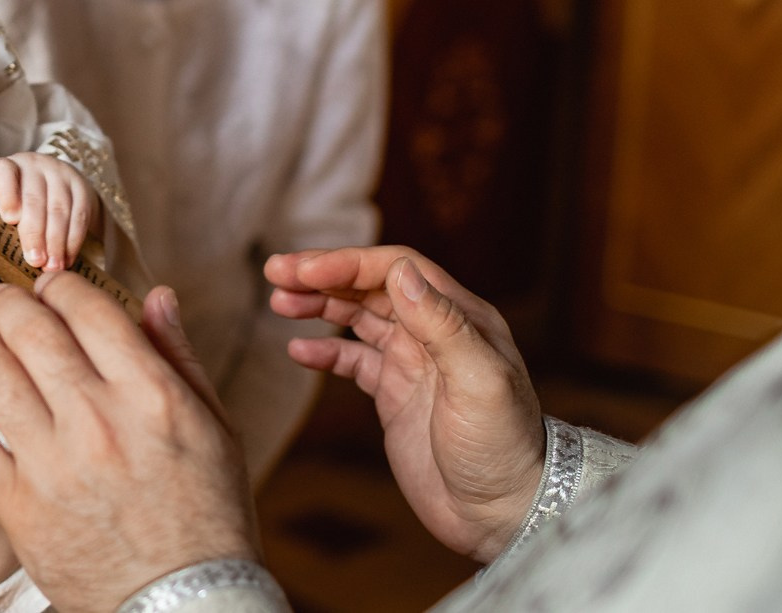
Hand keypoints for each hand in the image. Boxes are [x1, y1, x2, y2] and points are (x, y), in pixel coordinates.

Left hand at [0, 150, 92, 271]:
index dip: (6, 195)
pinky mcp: (80, 187)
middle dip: (34, 233)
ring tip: (51, 266)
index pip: (3, 173)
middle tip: (34, 260)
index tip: (9, 219)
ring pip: (59, 209)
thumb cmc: (16, 205)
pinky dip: (73, 241)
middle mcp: (33, 164)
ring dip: (55, 242)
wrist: (53, 185)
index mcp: (6, 167)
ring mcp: (59, 173)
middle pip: (34, 199)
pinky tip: (67, 259)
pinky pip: (79, 215)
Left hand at [0, 275, 257, 612]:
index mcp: (151, 394)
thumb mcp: (214, 426)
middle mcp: (98, 421)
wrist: (185, 602)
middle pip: (28, 329)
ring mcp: (53, 465)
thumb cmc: (207, 513)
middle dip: (10, 303)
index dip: (60, 286)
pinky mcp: (18, 507)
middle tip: (7, 302)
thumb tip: (154, 294)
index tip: (52, 289)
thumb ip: (178, 356)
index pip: (86, 307)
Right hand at [266, 246, 544, 562]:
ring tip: (279, 302)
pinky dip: (324, 352)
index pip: (396, 270)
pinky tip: (297, 350)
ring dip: (318, 305)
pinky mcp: (396, 395)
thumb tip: (401, 272)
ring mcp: (413, 363)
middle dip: (322, 276)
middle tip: (277, 273)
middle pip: (370, 286)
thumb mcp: (480, 382)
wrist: (503, 516)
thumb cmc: (504, 449)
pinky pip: (353, 361)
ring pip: (357, 318)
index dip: (348, 264)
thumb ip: (443, 325)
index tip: (306, 270)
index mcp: (460, 317)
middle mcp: (435, 332)